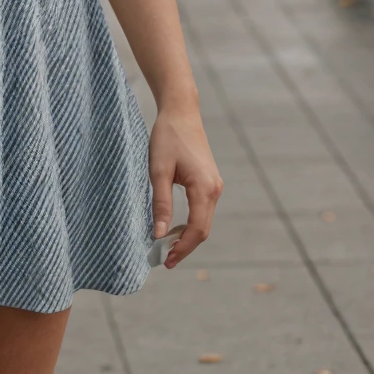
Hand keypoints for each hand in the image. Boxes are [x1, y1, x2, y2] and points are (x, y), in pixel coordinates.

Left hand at [148, 106, 222, 268]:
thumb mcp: (158, 170)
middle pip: (203, 229)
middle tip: (164, 260)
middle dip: (185, 247)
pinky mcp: (210, 181)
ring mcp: (215, 185)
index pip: (196, 230)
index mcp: (204, 188)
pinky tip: (174, 228)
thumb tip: (159, 235)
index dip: (182, 248)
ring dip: (188, 236)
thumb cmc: (167, 137)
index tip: (165, 261)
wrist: (181, 112)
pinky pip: (203, 210)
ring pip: (204, 221)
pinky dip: (191, 223)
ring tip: (167, 248)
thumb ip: (161, 204)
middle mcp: (215, 189)